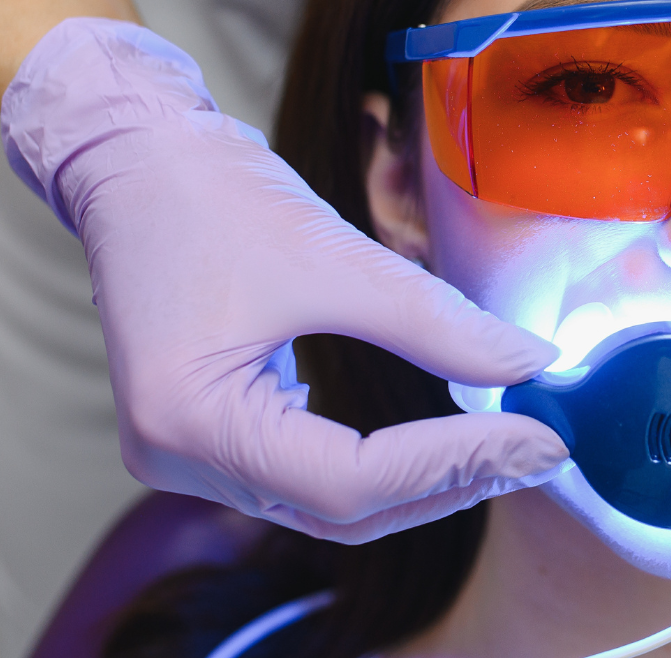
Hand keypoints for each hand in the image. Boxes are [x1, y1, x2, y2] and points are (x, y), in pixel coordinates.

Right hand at [1, 18, 567, 541]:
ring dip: (417, 481)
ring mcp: (183, 456)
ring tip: (501, 446)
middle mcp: (178, 458)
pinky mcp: (201, 437)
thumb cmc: (210, 195)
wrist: (132, 160)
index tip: (539, 438)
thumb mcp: (337, 255)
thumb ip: (438, 321)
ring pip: (326, 505)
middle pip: (341, 509)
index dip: (455, 464)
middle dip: (447, 481)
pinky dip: (375, 466)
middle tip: (537, 449)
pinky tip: (435, 439)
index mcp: (193, 420)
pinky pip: (301, 477)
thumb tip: (531, 363)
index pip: (351, 480)